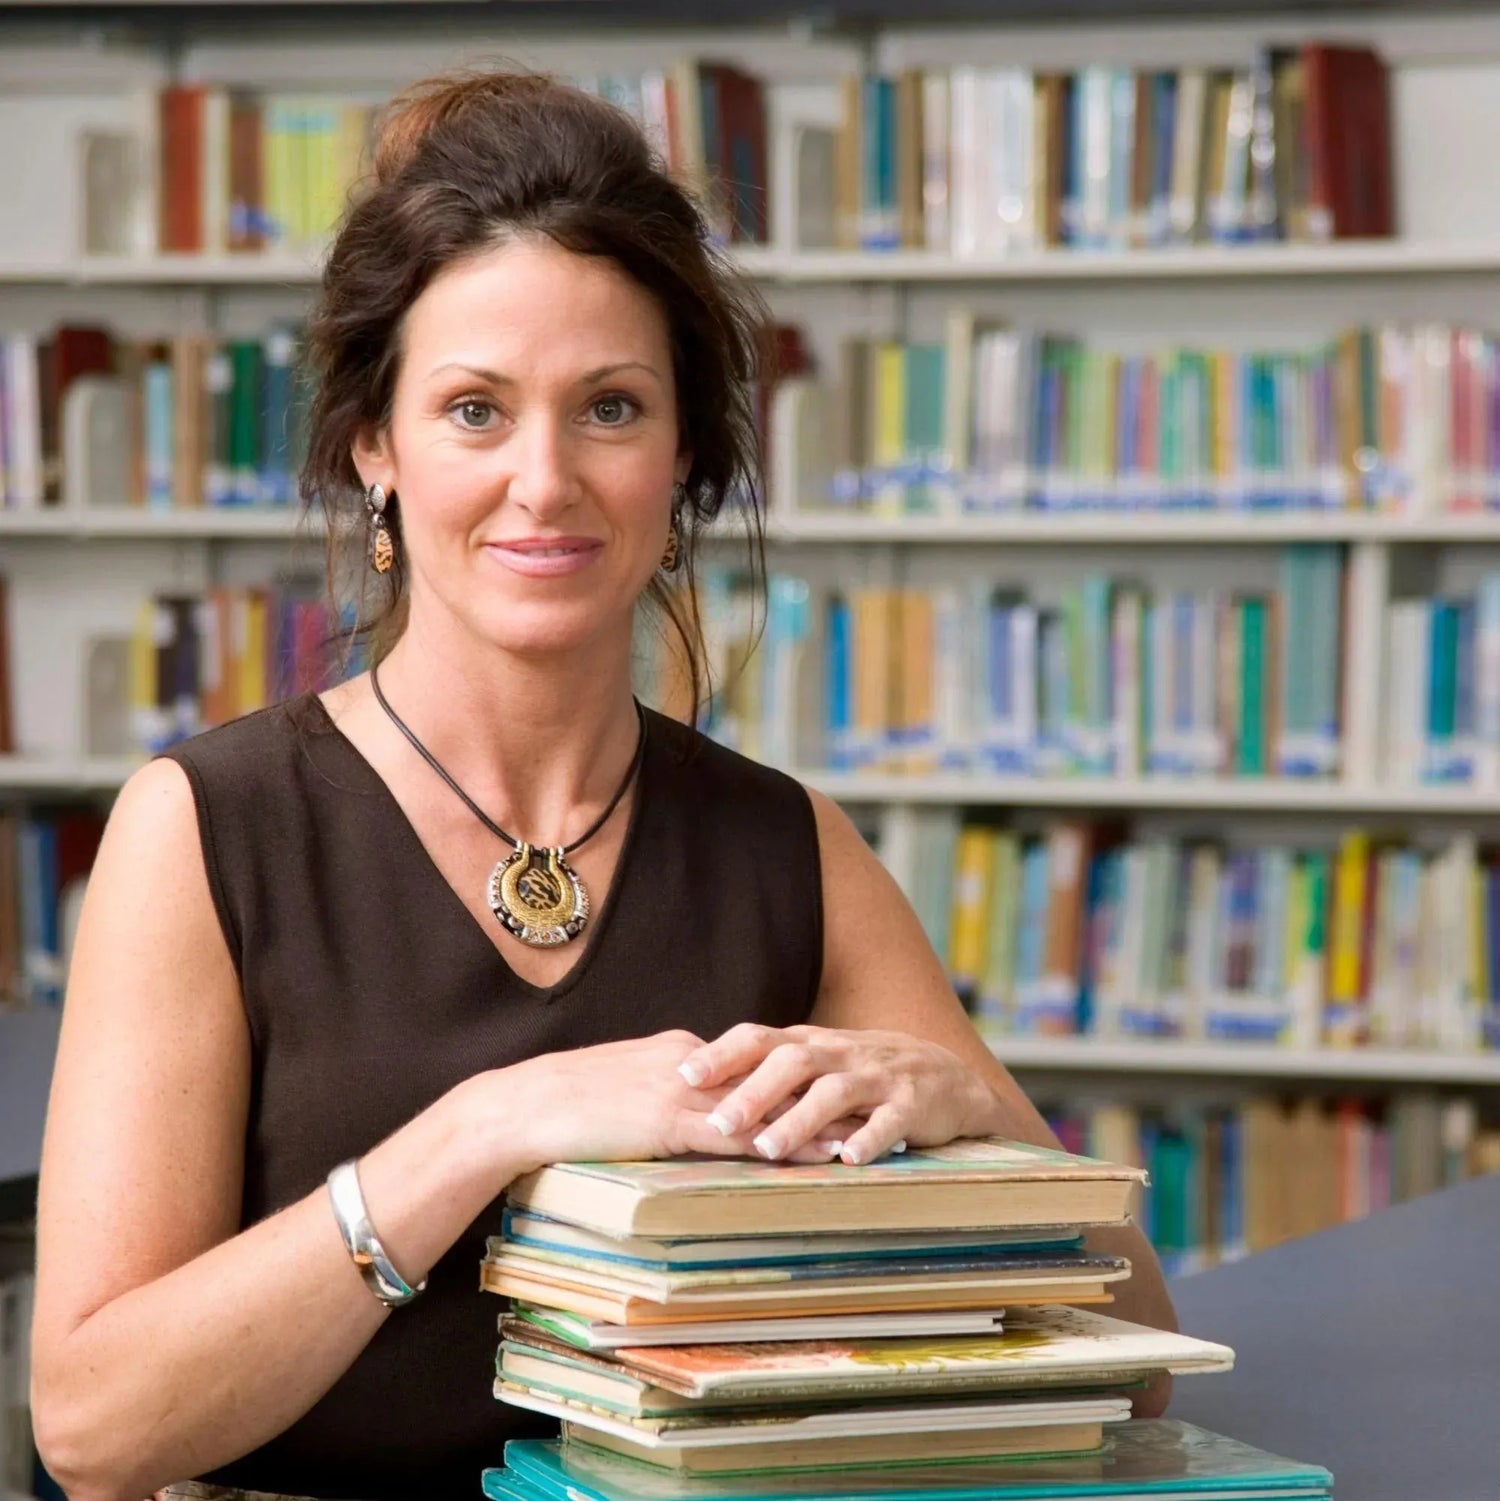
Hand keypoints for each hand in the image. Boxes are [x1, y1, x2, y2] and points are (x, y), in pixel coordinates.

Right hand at [496, 1030, 852, 1174]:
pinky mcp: (669, 1122)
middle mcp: (693, 1062)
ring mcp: (683, 1090)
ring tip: (868, 1131)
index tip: (846, 1082)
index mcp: (685, 1050)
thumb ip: (667, 1091)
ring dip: (820, 1121)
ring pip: (767, 1106)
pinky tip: (814, 1157)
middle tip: (877, 1101)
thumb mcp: (627, 1087)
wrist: (522, 1105)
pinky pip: (738, 1137)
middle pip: (776, 1076)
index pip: (758, 1061)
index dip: (805, 1074)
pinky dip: (782, 1145)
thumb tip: (697, 1111)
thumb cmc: (566, 1102)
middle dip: (827, 1091)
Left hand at [676, 1023, 999, 1166]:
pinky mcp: (912, 1105)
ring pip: (834, 1092)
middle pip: (792, 1063)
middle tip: (718, 1124)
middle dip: (753, 1092)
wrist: (948, 1077)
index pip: (759, 1038)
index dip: (722, 1054)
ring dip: (799, 1120)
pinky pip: (889, 1121)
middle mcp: (840, 1053)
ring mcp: (878, 1077)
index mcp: (811, 1043)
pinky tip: (848, 1161)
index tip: (682, 1075)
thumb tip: (699, 1089)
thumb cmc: (864, 1074)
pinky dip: (868, 1139)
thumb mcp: (818, 1064)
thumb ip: (769, 1072)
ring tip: (767, 1149)